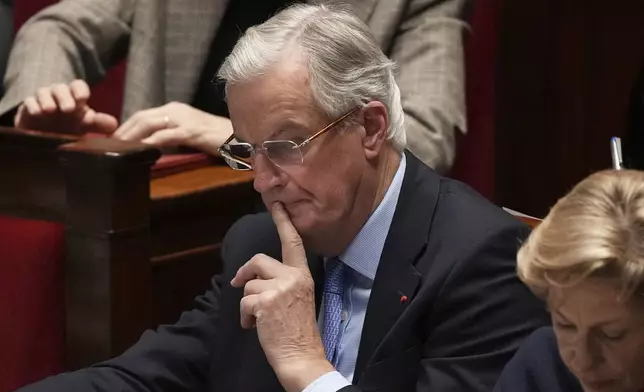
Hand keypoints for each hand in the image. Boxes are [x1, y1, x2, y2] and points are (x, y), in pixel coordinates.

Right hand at [14, 79, 117, 133]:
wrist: (46, 137)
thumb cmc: (69, 127)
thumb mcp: (85, 126)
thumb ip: (99, 124)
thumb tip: (114, 124)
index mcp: (74, 98)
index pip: (78, 86)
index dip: (80, 90)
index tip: (83, 98)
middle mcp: (58, 96)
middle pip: (60, 88)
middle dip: (64, 96)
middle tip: (69, 109)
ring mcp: (42, 101)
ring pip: (43, 92)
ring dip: (47, 100)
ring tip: (51, 110)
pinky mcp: (27, 109)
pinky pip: (28, 102)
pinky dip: (32, 106)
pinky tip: (37, 113)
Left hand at [112, 102, 231, 153]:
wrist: (239, 137)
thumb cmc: (217, 137)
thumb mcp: (190, 132)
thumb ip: (172, 133)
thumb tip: (153, 143)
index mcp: (175, 108)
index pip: (144, 114)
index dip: (127, 125)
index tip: (115, 138)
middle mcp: (176, 109)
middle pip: (142, 116)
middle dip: (124, 130)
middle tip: (110, 144)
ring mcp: (183, 119)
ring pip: (150, 123)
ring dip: (132, 135)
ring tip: (120, 147)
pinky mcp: (190, 131)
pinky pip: (165, 135)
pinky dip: (150, 142)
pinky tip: (141, 149)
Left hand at [231, 202, 334, 391]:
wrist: (302, 356)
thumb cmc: (298, 331)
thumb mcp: (298, 298)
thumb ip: (283, 282)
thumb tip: (255, 277)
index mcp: (303, 275)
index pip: (293, 243)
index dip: (282, 222)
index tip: (276, 204)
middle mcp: (293, 277)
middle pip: (259, 261)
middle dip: (246, 273)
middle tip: (238, 282)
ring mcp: (279, 288)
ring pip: (249, 285)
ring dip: (247, 304)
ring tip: (258, 319)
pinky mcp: (265, 302)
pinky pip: (244, 303)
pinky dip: (244, 317)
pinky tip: (255, 327)